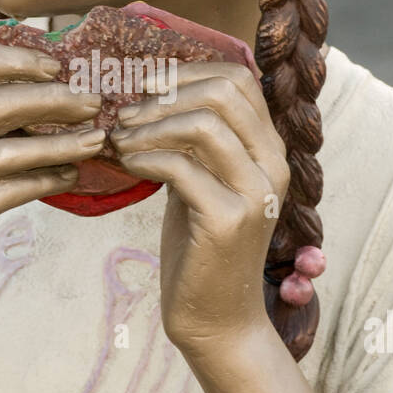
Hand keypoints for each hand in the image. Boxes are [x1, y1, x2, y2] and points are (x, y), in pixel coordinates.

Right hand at [0, 46, 104, 339]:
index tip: (57, 65)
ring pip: (5, 153)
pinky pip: (3, 194)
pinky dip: (43, 182)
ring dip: (59, 144)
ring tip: (94, 141)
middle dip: (52, 101)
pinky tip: (68, 177)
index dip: (13, 59)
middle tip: (93, 104)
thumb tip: (44, 96)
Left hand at [109, 62, 288, 354]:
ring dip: (149, 125)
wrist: (217, 319)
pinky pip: (181, 167)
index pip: (239, 79)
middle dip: (164, 95)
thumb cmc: (201, 247)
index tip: (146, 88)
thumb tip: (152, 93)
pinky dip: (145, 157)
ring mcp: (256, 193)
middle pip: (224, 92)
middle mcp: (273, 166)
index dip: (187, 73)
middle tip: (126, 114)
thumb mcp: (200, 180)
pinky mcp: (229, 220)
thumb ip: (192, 141)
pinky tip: (126, 164)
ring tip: (120, 141)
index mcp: (269, 150)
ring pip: (203, 124)